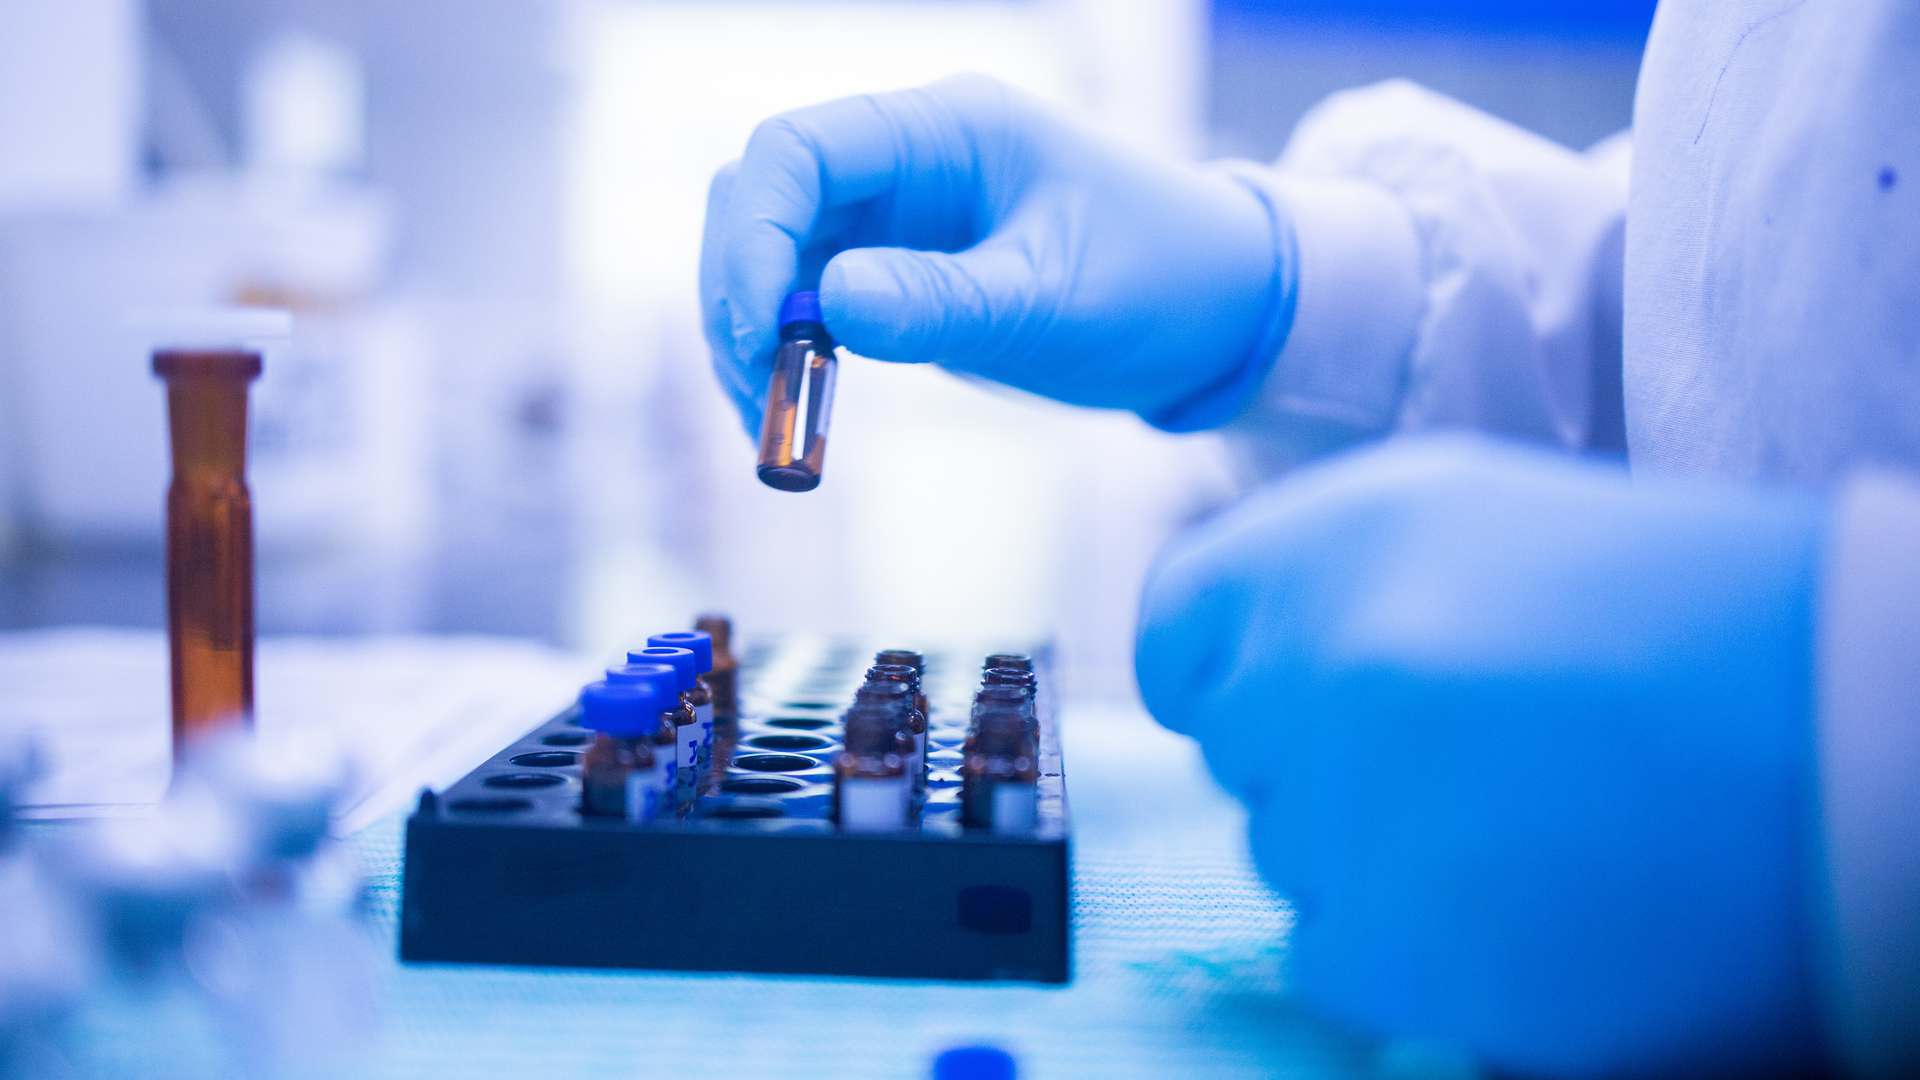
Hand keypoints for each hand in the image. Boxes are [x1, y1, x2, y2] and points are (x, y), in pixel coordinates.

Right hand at [699, 74, 1291, 435]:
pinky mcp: (897, 272)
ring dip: (749, 336)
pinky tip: (793, 416)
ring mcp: (895, 215)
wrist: (1219, 314)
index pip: (799, 150)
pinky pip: (808, 305)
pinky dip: (784, 359)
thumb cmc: (1163, 281)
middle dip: (737, 292)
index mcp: (948, 127)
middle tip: (756, 392)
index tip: (761, 333)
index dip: (755, 237)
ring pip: (772, 257)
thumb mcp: (1056, 300)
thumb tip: (827, 307)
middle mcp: (907, 159)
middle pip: (761, 197)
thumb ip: (942, 302)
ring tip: (773, 425)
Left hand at [1135, 436, 1826, 1075]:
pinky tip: (1520, 898)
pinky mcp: (1394, 952)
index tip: (1282, 694)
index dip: (1226, 667)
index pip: (1177, 628)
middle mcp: (1309, 667)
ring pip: (1286, 853)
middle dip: (1319, 752)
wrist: (1855, 748)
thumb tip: (1234, 662)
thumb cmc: (1693, 621)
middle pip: (1237, 747)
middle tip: (1464, 750)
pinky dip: (1405, 942)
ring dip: (1371, 847)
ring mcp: (1343, 817)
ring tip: (1523, 817)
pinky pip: (1328, 952)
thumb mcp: (1486, 523)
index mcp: (1329, 540)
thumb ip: (1331, 579)